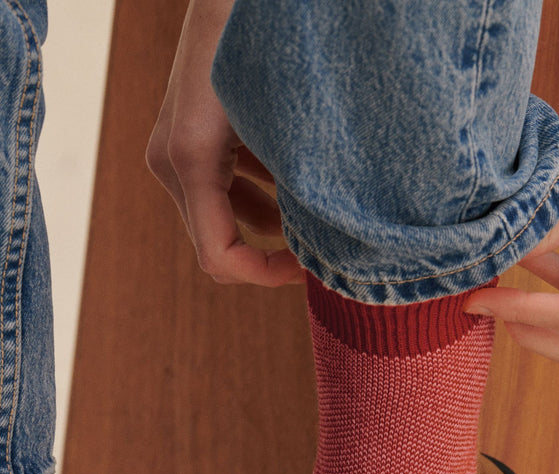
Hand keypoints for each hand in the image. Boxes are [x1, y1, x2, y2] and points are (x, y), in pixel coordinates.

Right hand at [146, 0, 301, 286]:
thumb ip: (292, 185)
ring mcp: (173, 150)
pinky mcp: (188, 140)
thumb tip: (320, 242)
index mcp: (190, 159)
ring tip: (315, 214)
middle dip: (271, 251)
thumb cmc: (263, 46)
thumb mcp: (285, 124)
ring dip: (269, 224)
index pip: (220, 257)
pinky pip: (222, 190)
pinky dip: (260, 196)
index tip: (307, 268)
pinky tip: (298, 182)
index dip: (266, 275)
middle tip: (320, 247)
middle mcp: (170, 161)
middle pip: (219, 244)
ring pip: (223, 219)